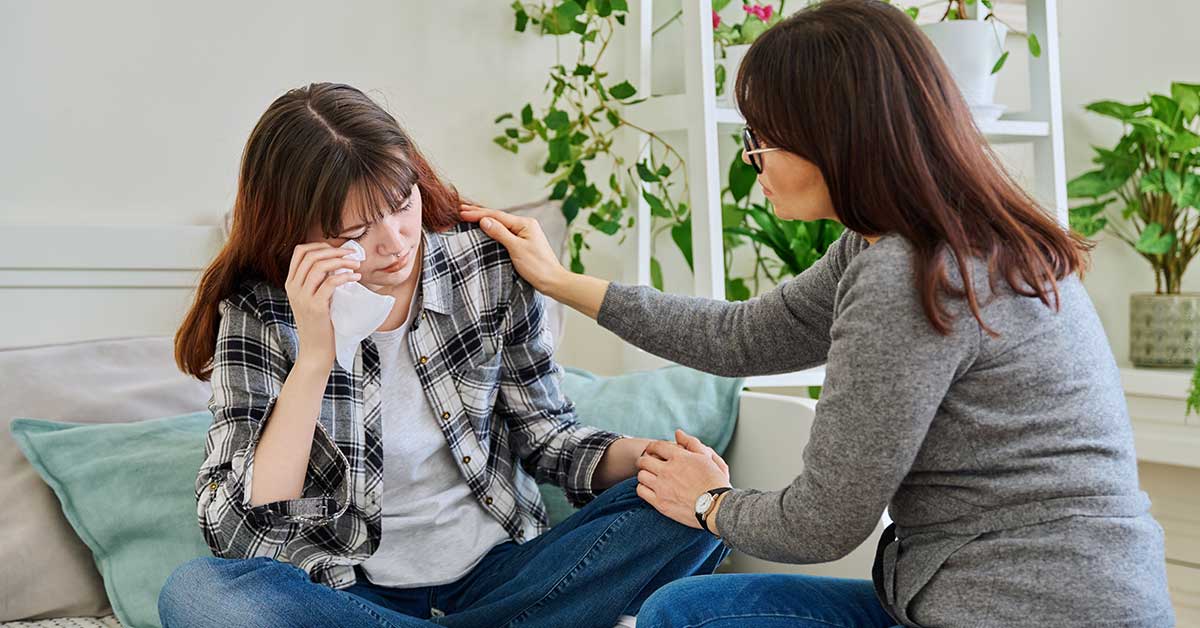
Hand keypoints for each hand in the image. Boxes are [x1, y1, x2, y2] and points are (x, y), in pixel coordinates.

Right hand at [284, 243, 360, 368]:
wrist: (315, 350)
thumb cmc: (320, 323)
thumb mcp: (313, 298)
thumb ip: (318, 281)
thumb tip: (338, 261)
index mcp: (291, 283)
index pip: (300, 251)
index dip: (321, 245)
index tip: (339, 250)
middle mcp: (293, 287)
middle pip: (311, 255)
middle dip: (334, 251)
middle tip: (353, 254)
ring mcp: (302, 297)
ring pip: (319, 266)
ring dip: (341, 261)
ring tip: (356, 264)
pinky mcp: (315, 307)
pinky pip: (330, 283)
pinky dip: (345, 276)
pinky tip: (356, 277)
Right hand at [459, 204, 566, 293]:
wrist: (552, 281)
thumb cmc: (537, 267)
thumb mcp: (516, 249)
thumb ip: (500, 233)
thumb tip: (484, 220)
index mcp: (525, 223)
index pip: (496, 216)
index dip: (478, 214)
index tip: (462, 213)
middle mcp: (525, 225)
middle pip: (498, 217)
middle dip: (479, 213)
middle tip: (461, 209)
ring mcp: (525, 233)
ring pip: (500, 224)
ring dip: (484, 219)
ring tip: (469, 214)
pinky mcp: (523, 242)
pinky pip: (504, 232)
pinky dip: (492, 229)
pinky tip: (485, 228)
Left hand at [635, 429, 731, 530]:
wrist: (717, 507)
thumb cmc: (715, 482)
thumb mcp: (707, 458)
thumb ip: (691, 443)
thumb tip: (678, 433)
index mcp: (679, 458)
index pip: (657, 446)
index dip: (652, 447)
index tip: (651, 450)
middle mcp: (668, 471)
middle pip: (644, 460)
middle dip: (644, 460)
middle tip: (646, 463)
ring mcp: (662, 487)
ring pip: (641, 475)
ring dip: (644, 474)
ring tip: (649, 477)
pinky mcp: (660, 503)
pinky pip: (641, 491)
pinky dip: (643, 488)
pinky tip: (650, 489)